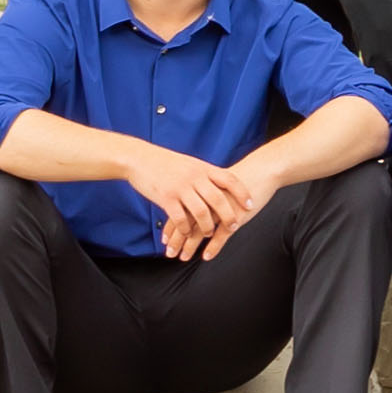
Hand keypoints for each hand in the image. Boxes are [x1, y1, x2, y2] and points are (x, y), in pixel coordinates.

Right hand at [124, 145, 259, 258]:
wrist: (140, 159)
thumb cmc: (166, 163)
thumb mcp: (190, 164)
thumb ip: (205, 174)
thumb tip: (222, 183)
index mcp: (203, 168)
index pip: (229, 180)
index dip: (242, 193)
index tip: (251, 204)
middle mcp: (194, 177)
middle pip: (218, 199)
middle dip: (228, 216)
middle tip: (234, 226)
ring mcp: (180, 188)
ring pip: (201, 212)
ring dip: (207, 226)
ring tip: (210, 233)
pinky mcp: (166, 198)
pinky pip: (180, 218)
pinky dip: (186, 229)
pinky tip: (187, 234)